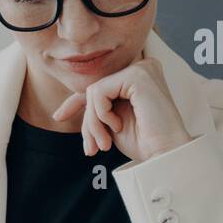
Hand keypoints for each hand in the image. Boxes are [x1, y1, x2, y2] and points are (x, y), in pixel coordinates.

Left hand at [50, 56, 191, 161]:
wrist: (164, 154)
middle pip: (94, 90)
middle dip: (88, 122)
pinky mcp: (137, 76)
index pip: (99, 87)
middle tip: (92, 148)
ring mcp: (141, 69)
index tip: (58, 116)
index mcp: (138, 78)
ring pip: (94, 92)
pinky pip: (98, 92)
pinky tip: (117, 126)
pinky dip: (100, 114)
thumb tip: (64, 109)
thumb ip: (95, 110)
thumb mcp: (111, 123)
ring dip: (93, 122)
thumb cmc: (144, 143)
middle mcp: (142, 68)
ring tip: (105, 143)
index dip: (75, 102)